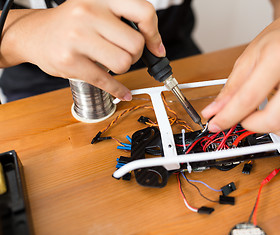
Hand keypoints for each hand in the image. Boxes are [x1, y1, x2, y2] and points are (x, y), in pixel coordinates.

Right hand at [7, 0, 164, 100]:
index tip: (155, 46)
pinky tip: (122, 91)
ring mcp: (77, 38)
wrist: (33, 34)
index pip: (143, 11)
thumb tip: (156, 46)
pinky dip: (118, 90)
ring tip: (111, 63)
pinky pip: (106, 81)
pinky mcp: (70, 61)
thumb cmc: (70, 24)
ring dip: (123, 68)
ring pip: (124, 63)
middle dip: (135, 55)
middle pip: (136, 44)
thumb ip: (124, 21)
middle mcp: (88, 13)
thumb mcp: (96, 9)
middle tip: (125, 54)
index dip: (154, 33)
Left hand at [201, 8, 279, 140]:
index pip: (248, 99)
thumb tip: (214, 112)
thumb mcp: (249, 57)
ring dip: (277, 132)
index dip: (228, 117)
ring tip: (269, 117)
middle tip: (246, 118)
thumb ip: (231, 88)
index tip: (217, 124)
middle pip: (275, 119)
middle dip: (252, 125)